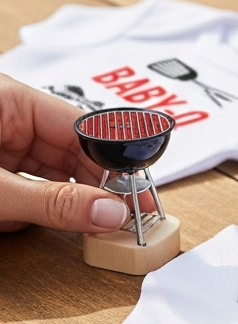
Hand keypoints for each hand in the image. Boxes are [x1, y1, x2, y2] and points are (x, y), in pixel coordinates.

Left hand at [0, 73, 127, 232]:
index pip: (81, 128)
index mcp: (9, 101)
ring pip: (49, 176)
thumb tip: (106, 212)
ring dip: (55, 204)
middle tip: (117, 217)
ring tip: (76, 223)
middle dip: (89, 187)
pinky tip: (17, 221)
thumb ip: (50, 202)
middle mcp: (7, 119)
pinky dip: (26, 211)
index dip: (113, 162)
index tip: (138, 193)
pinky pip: (25, 189)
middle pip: (71, 153)